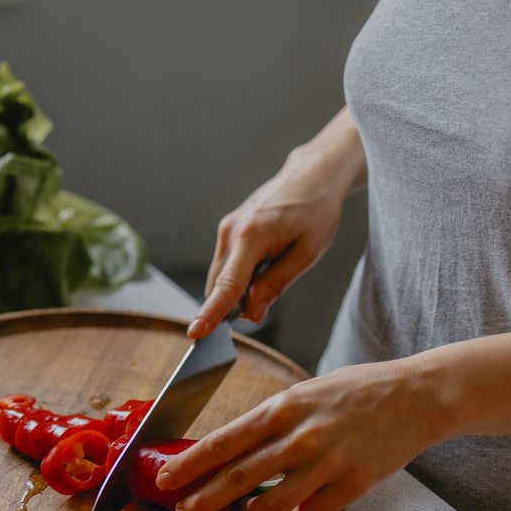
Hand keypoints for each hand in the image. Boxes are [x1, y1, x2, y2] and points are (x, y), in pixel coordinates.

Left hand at [156, 359, 441, 510]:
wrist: (417, 395)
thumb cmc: (358, 391)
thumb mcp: (305, 394)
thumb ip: (272, 423)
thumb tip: (235, 452)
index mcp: (283, 408)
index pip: (223, 442)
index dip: (190, 464)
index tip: (166, 480)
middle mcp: (299, 437)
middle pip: (237, 478)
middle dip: (202, 501)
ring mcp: (326, 464)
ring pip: (271, 505)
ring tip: (249, 509)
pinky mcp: (352, 486)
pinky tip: (302, 503)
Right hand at [188, 107, 365, 338]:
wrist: (311, 177)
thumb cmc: (315, 212)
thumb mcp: (307, 253)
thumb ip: (276, 284)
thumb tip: (251, 314)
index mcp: (251, 236)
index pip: (227, 285)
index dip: (212, 313)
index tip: (195, 333)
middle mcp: (230, 232)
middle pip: (219, 285)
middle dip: (232, 306)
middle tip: (263, 304)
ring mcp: (226, 229)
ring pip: (221, 277)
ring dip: (238, 290)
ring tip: (273, 270)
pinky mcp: (228, 230)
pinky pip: (226, 265)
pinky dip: (239, 277)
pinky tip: (264, 264)